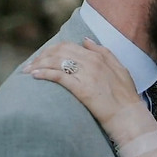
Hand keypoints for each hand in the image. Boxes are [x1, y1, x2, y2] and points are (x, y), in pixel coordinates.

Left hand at [24, 38, 143, 131]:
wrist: (129, 116)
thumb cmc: (126, 97)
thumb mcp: (120, 69)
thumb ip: (104, 53)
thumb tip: (86, 40)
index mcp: (101, 57)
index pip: (69, 46)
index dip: (52, 50)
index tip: (43, 57)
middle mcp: (93, 62)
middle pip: (60, 51)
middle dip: (42, 55)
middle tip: (31, 64)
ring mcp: (88, 75)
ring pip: (57, 61)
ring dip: (39, 64)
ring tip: (28, 70)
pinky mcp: (82, 88)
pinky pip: (59, 76)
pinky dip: (44, 73)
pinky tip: (34, 76)